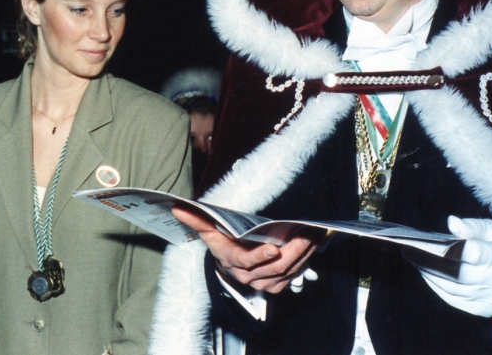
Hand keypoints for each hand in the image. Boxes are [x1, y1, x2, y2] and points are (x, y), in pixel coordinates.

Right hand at [173, 206, 317, 293]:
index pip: (246, 261)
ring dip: (303, 255)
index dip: (260, 255)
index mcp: (230, 261)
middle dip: (293, 250)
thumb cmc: (221, 242)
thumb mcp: (208, 230)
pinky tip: (313, 246)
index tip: (274, 247)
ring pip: (286, 271)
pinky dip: (305, 261)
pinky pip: (293, 275)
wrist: (228, 266)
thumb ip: (196, 219)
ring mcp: (262, 283)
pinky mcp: (276, 285)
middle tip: (306, 233)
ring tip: (314, 236)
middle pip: (273, 267)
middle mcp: (247, 276)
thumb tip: (177, 207)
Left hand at [404, 216, 491, 318]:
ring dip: (428, 273)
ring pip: (450, 287)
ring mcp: (489, 299)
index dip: (450, 249)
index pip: (474, 254)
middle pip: (456, 273)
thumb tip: (451, 222)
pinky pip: (451, 298)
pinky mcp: (480, 309)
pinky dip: (435, 284)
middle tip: (408, 249)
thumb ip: (472, 226)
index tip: (426, 242)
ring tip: (412, 258)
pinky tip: (424, 271)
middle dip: (428, 262)